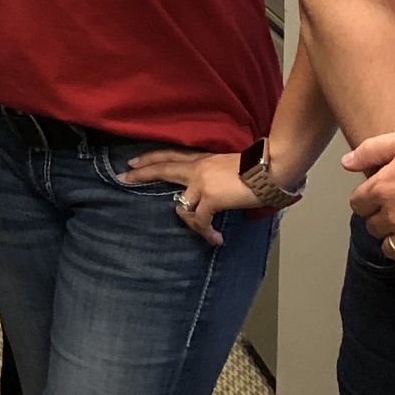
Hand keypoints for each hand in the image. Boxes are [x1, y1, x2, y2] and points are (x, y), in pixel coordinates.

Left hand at [120, 149, 256, 246]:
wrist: (270, 169)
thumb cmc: (258, 168)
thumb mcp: (231, 167)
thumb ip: (217, 176)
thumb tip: (215, 192)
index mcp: (203, 160)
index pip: (172, 156)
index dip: (151, 158)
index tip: (133, 161)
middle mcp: (198, 168)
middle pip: (163, 168)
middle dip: (141, 173)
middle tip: (123, 176)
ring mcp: (201, 182)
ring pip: (182, 206)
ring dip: (192, 223)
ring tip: (209, 232)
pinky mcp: (210, 198)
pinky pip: (200, 221)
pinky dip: (207, 233)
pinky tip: (216, 239)